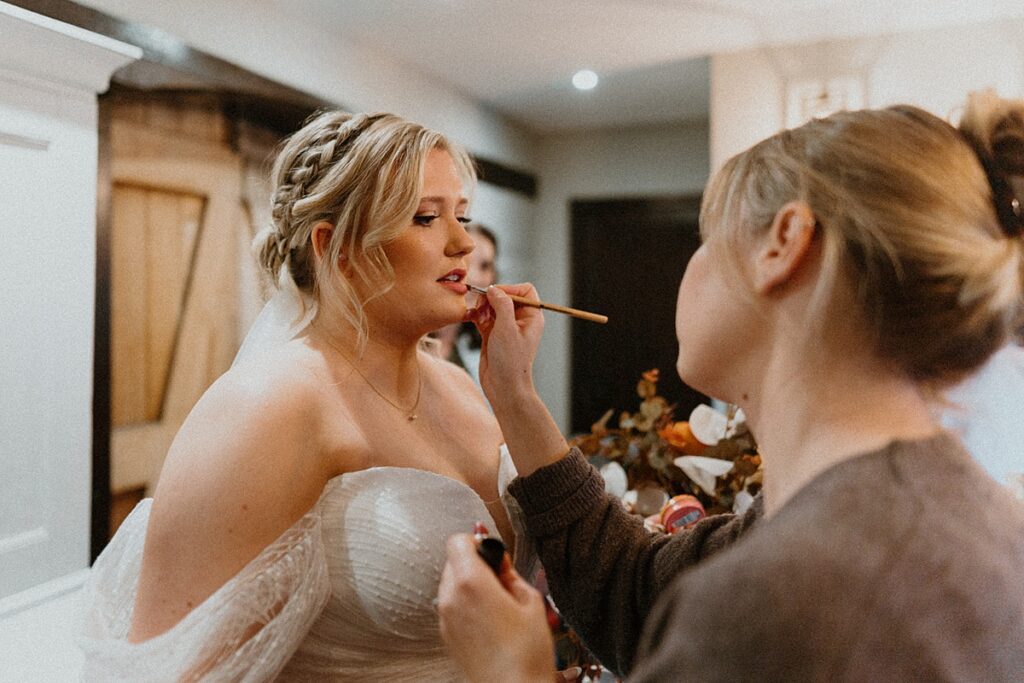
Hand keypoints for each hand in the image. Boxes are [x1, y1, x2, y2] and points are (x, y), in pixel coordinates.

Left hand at [438, 534, 554, 682]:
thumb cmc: (526, 654)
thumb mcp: (532, 602)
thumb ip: (512, 574)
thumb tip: (501, 562)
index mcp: (471, 582)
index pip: (458, 540)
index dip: (477, 541)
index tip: (493, 554)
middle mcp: (451, 597)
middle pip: (453, 561)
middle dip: (475, 564)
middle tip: (501, 580)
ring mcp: (445, 618)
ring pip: (450, 584)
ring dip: (469, 584)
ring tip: (497, 604)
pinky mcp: (445, 636)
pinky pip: (451, 606)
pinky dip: (465, 605)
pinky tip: (489, 621)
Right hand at [467, 284, 544, 406]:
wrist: (503, 387)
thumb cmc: (511, 361)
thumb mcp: (507, 329)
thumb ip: (502, 305)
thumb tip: (494, 289)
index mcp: (531, 317)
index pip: (524, 291)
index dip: (510, 289)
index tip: (495, 295)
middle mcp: (520, 320)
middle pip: (505, 296)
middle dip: (492, 298)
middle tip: (481, 305)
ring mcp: (505, 327)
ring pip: (492, 306)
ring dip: (483, 307)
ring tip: (477, 315)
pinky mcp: (492, 335)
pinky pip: (484, 317)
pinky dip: (477, 315)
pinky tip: (472, 318)